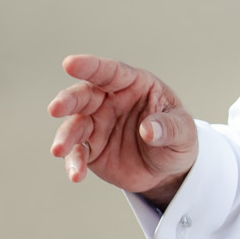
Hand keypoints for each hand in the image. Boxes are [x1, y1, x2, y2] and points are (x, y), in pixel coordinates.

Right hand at [48, 54, 197, 205]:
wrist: (170, 170)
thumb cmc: (177, 138)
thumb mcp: (183, 132)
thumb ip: (169, 128)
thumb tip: (149, 130)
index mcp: (134, 85)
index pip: (110, 72)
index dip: (91, 66)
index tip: (70, 63)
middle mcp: (110, 101)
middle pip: (84, 95)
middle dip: (68, 100)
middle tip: (56, 108)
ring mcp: (97, 125)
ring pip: (75, 125)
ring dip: (65, 136)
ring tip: (59, 149)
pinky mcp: (91, 149)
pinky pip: (78, 153)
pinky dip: (74, 162)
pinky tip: (76, 175)